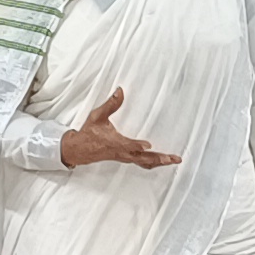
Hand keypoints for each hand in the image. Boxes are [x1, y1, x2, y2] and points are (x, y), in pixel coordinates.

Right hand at [58, 90, 178, 169]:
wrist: (80, 149)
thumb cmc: (89, 133)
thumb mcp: (97, 116)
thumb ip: (110, 104)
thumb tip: (120, 91)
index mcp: (114, 142)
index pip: (127, 145)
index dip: (137, 145)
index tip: (148, 145)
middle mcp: (122, 152)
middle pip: (142, 158)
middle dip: (158, 158)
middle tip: (171, 158)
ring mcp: (125, 157)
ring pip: (144, 162)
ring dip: (159, 162)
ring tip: (173, 160)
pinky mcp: (126, 158)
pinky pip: (142, 163)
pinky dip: (153, 163)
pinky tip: (162, 162)